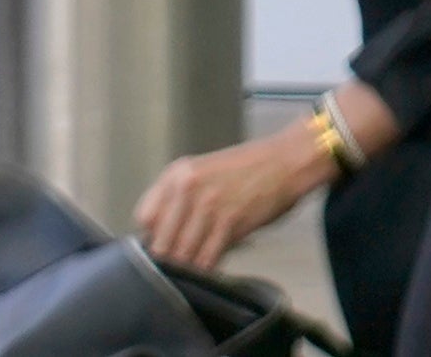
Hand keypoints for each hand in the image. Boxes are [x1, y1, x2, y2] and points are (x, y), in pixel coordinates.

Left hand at [130, 118, 338, 267]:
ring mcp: (208, 206)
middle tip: (177, 266)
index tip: (164, 244)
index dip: (154, 236)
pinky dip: (207, 270)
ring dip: (188, 268)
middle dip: (168, 259)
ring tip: (194, 269)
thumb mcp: (203, 172)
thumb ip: (179, 199)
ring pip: (182, 255)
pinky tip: (212, 266)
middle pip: (161, 242)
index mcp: (177, 174)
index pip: (144, 218)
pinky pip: (207, 260)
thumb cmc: (248, 168)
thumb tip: (163, 236)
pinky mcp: (229, 223)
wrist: (286, 161)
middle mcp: (187, 188)